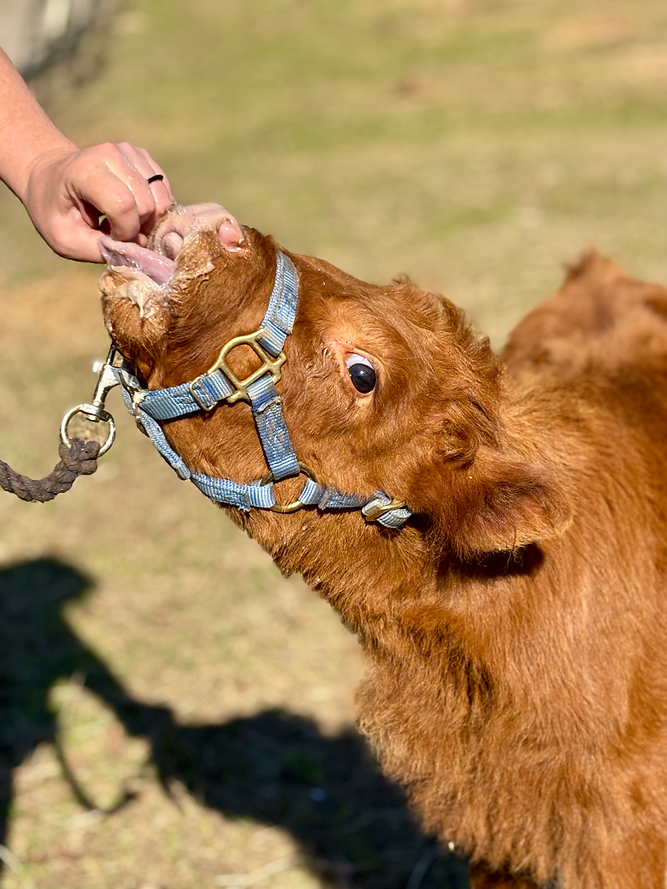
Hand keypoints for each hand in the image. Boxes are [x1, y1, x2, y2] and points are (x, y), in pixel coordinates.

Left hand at [21, 142, 172, 262]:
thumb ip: (100, 249)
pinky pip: (163, 190)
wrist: (51, 177)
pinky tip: (132, 209)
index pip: (123, 205)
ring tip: (122, 220)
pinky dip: (153, 208)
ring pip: (161, 198)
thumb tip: (138, 246)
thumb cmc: (55, 211)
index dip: (124, 232)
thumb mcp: (64, 240)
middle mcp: (111, 153)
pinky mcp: (142, 156)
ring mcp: (130, 152)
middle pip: (147, 204)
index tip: (110, 238)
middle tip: (115, 231)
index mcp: (86, 170)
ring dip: (147, 219)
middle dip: (137, 227)